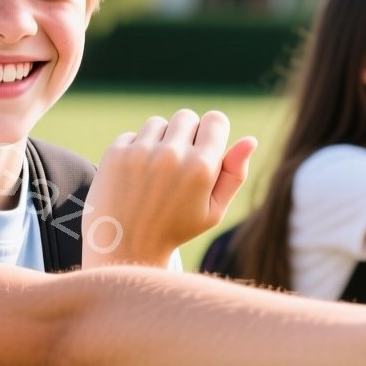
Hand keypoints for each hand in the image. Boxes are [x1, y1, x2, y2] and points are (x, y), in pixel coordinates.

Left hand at [85, 110, 255, 262]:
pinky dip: (135, 151)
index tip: (204, 150)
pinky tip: (135, 178)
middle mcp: (172, 155)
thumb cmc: (174, 230)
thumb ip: (234, 175)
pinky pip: (133, 135)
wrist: (124, 248)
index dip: (212, 133)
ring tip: (156, 173)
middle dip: (186, 135)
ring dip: (159, 141)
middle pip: (187, 117)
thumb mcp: (213, 211)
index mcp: (201, 168)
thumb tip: (250, 140)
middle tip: (178, 167)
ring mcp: (141, 152)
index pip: (216, 119)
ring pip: (159, 123)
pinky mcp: (116, 154)